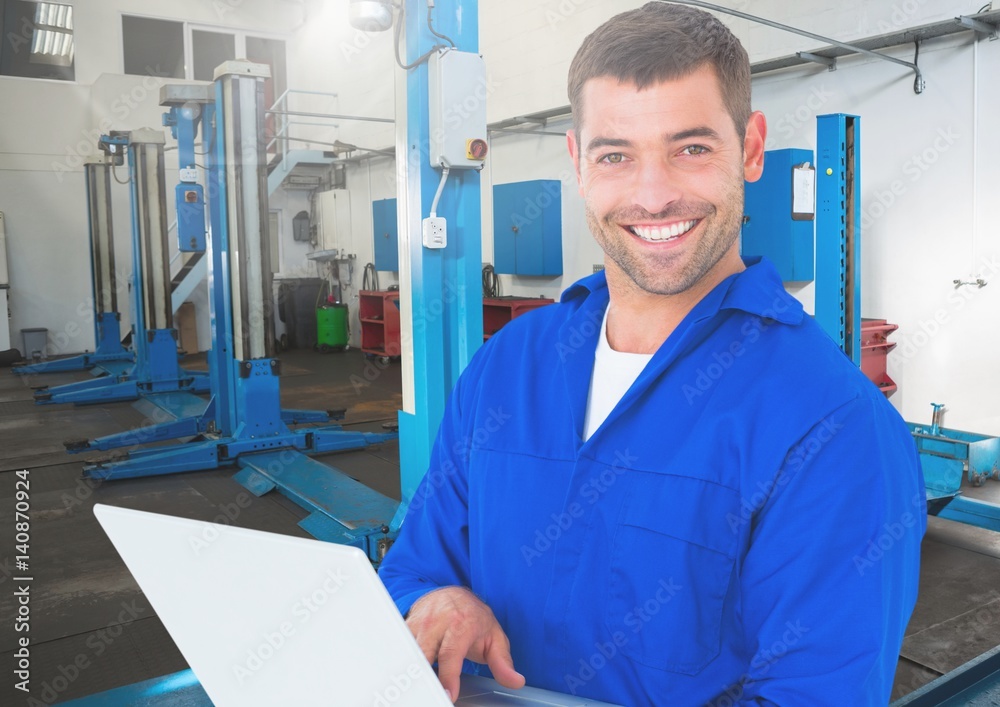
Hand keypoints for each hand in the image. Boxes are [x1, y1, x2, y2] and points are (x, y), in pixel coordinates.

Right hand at [406, 586, 525, 701]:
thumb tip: (516, 681)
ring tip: (418, 687)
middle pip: (424, 652)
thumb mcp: (494, 638)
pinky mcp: (407, 625)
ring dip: (412, 669)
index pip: (450, 653)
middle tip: (430, 695)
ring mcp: (420, 621)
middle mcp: (438, 620)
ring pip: (409, 649)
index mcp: (462, 623)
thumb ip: (503, 663)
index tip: (448, 694)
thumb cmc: (475, 619)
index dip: (448, 676)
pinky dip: (403, 660)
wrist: (454, 594)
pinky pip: (401, 645)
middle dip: (425, 676)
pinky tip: (408, 674)